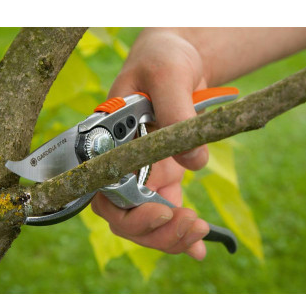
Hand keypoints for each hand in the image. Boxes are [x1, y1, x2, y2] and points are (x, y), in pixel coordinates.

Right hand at [91, 28, 210, 259]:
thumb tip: (194, 162)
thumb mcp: (167, 74)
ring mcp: (143, 174)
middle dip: (155, 230)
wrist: (178, 58)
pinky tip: (200, 247)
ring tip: (201, 229)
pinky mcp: (165, 177)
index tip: (164, 208)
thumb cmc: (162, 59)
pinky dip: (183, 234)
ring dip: (171, 235)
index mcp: (108, 143)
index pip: (104, 192)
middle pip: (124, 217)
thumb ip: (175, 112)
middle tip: (191, 223)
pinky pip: (168, 212)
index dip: (128, 212)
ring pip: (147, 222)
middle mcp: (121, 164)